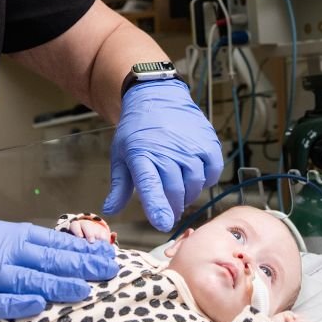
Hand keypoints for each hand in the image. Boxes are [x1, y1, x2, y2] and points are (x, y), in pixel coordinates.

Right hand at [0, 218, 117, 318]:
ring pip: (27, 279)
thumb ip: (22, 247)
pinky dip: (17, 303)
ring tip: (85, 290)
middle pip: (47, 259)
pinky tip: (38, 305)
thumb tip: (61, 254)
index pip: (53, 242)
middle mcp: (0, 251)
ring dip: (57, 285)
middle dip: (81, 266)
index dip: (83, 250)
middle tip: (109, 272)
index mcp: (9, 235)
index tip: (108, 256)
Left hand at [102, 79, 223, 230]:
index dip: (157, 206)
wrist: (158, 98)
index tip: (163, 224)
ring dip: (187, 195)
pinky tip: (194, 174)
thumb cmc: (137, 130)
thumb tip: (110, 210)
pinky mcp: (209, 143)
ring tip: (178, 187)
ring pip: (195, 186)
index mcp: (142, 155)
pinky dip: (205, 179)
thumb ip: (119, 186)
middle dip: (171, 207)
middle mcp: (168, 151)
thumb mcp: (121, 155)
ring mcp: (191, 147)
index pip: (150, 185)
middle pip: (175, 192)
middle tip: (167, 208)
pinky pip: (212, 173)